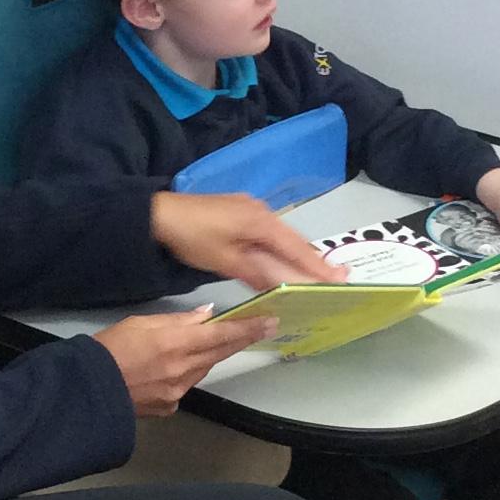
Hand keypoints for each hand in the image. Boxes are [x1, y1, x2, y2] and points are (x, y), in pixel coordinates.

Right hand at [91, 306, 279, 415]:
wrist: (89, 390)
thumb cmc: (110, 349)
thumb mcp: (141, 323)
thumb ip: (178, 320)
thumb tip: (206, 315)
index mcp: (176, 344)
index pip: (222, 334)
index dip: (248, 328)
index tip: (269, 322)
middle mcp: (184, 369)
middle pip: (221, 352)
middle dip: (242, 339)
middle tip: (262, 327)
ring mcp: (179, 391)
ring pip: (205, 368)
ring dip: (211, 355)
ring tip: (211, 343)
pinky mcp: (170, 406)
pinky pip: (187, 385)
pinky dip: (186, 373)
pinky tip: (173, 368)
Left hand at [149, 191, 345, 290]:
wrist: (160, 215)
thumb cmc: (193, 238)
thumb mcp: (226, 261)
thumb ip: (257, 273)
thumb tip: (283, 289)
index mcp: (261, 222)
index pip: (296, 248)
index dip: (318, 266)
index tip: (340, 279)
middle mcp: (262, 212)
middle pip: (293, 240)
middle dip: (313, 259)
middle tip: (337, 277)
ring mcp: (250, 210)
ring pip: (282, 236)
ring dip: (297, 254)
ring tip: (316, 272)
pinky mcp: (239, 213)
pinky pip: (268, 232)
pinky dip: (280, 247)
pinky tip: (284, 258)